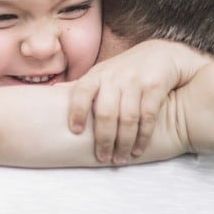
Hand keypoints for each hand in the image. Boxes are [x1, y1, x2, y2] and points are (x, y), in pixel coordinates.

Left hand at [67, 40, 211, 163]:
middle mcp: (114, 77)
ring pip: (127, 117)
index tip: (75, 131)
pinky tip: (138, 150)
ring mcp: (135, 81)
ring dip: (123, 142)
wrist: (161, 55)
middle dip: (104, 139)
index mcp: (97, 76)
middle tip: (103, 158)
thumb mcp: (102, 74)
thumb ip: (82, 86)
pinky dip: (143, 136)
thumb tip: (52, 92)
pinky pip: (148, 116)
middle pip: (106, 112)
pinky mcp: (155, 86)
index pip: (81, 92)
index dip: (77, 111)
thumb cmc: (125, 70)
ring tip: (120, 159)